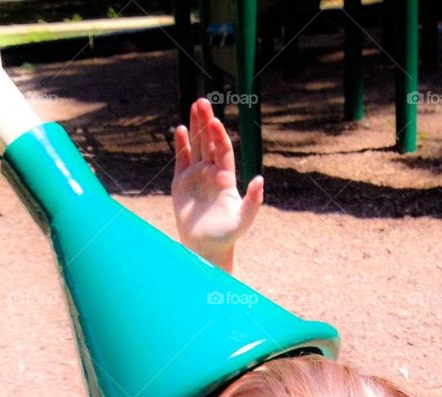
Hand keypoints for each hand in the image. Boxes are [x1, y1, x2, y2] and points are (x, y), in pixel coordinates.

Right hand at [172, 98, 263, 270]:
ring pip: (196, 145)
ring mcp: (196, 176)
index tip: (215, 121)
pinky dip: (181, 145)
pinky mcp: (181, 184)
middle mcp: (211, 173)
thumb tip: (260, 180)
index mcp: (226, 178)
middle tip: (202, 101)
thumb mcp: (243, 220)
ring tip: (194, 105)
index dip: (219, 135)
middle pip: (209, 142)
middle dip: (206, 122)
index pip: (223, 150)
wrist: (206, 249)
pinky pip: (181, 160)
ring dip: (195, 126)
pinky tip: (180, 129)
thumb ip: (252, 201)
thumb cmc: (227, 236)